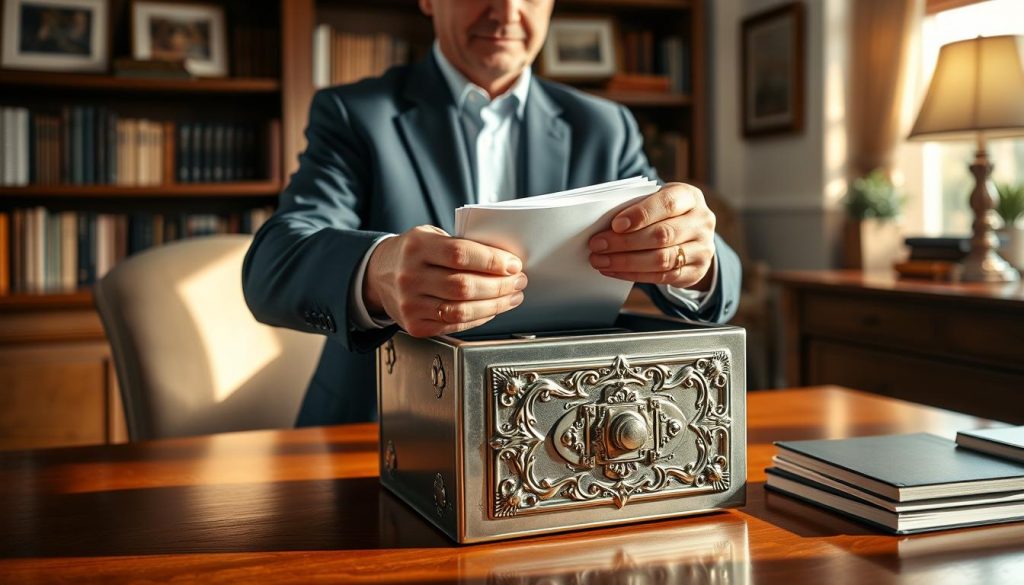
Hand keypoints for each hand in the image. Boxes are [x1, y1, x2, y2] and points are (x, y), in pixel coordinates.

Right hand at [364, 225, 526, 336]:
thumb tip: (504, 260)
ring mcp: (410, 304)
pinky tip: (491, 309)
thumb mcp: (431, 236)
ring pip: (461, 310)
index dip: (491, 261)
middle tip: (518, 281)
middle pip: (463, 286)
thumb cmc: (414, 253)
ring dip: (494, 305)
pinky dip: (479, 319)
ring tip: (511, 296)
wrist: (378, 274)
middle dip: (499, 285)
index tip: (513, 264)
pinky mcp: (414, 325)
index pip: (460, 254)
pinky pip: (455, 326)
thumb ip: (461, 245)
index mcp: (416, 247)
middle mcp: (410, 276)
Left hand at [588, 182, 715, 289]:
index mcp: (690, 197)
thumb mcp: (656, 201)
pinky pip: (663, 277)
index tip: (615, 224)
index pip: (667, 204)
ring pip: (661, 259)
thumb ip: (637, 207)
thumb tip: (604, 225)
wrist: (692, 234)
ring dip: (626, 262)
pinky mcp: (696, 271)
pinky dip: (634, 275)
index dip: (640, 215)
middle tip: (597, 245)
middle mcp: (701, 222)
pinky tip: (613, 270)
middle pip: (662, 235)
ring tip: (600, 260)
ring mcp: (702, 248)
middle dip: (624, 242)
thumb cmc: (664, 213)